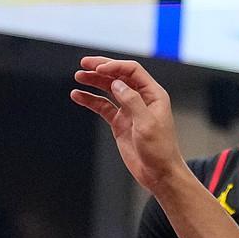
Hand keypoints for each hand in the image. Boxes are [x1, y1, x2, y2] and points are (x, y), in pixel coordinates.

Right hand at [70, 57, 184, 192]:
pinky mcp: (120, 122)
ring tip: (78, 77)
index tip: (97, 69)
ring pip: (109, 89)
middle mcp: (141, 98)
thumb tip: (117, 83)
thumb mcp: (147, 124)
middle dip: (101, 68)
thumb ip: (132, 101)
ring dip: (94, 82)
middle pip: (119, 76)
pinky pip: (102, 106)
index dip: (114, 66)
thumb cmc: (160, 150)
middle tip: (84, 63)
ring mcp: (129, 109)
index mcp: (153, 95)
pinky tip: (78, 96)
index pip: (132, 71)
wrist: (159, 174)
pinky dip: (90, 100)